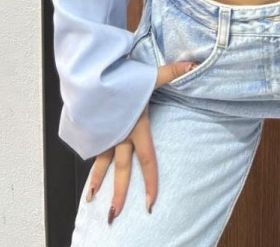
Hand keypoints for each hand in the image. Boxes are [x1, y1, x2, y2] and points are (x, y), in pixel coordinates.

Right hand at [85, 59, 197, 221]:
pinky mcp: (90, 128)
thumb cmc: (121, 77)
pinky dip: (89, 156)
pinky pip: (91, 147)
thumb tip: (194, 65)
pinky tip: (85, 165)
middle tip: (115, 215)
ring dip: (96, 181)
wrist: (90, 76)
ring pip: (101, 163)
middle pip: (121, 170)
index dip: (150, 182)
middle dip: (119, 194)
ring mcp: (102, 133)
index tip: (150, 202)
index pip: (147, 161)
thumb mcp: (149, 76)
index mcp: (136, 128)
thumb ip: (172, 72)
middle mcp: (119, 136)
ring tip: (91, 199)